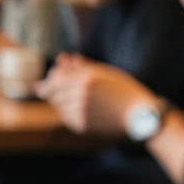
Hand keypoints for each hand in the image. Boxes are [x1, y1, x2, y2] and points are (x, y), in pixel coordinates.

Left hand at [36, 53, 153, 136]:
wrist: (139, 116)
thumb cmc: (122, 91)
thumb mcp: (104, 73)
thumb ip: (80, 65)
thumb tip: (60, 58)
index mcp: (87, 78)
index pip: (54, 79)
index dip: (48, 81)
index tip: (44, 83)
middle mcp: (81, 94)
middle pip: (52, 93)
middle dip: (51, 91)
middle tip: (55, 92)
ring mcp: (80, 111)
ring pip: (58, 106)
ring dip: (60, 101)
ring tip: (76, 100)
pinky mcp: (81, 125)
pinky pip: (66, 117)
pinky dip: (68, 112)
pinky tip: (81, 110)